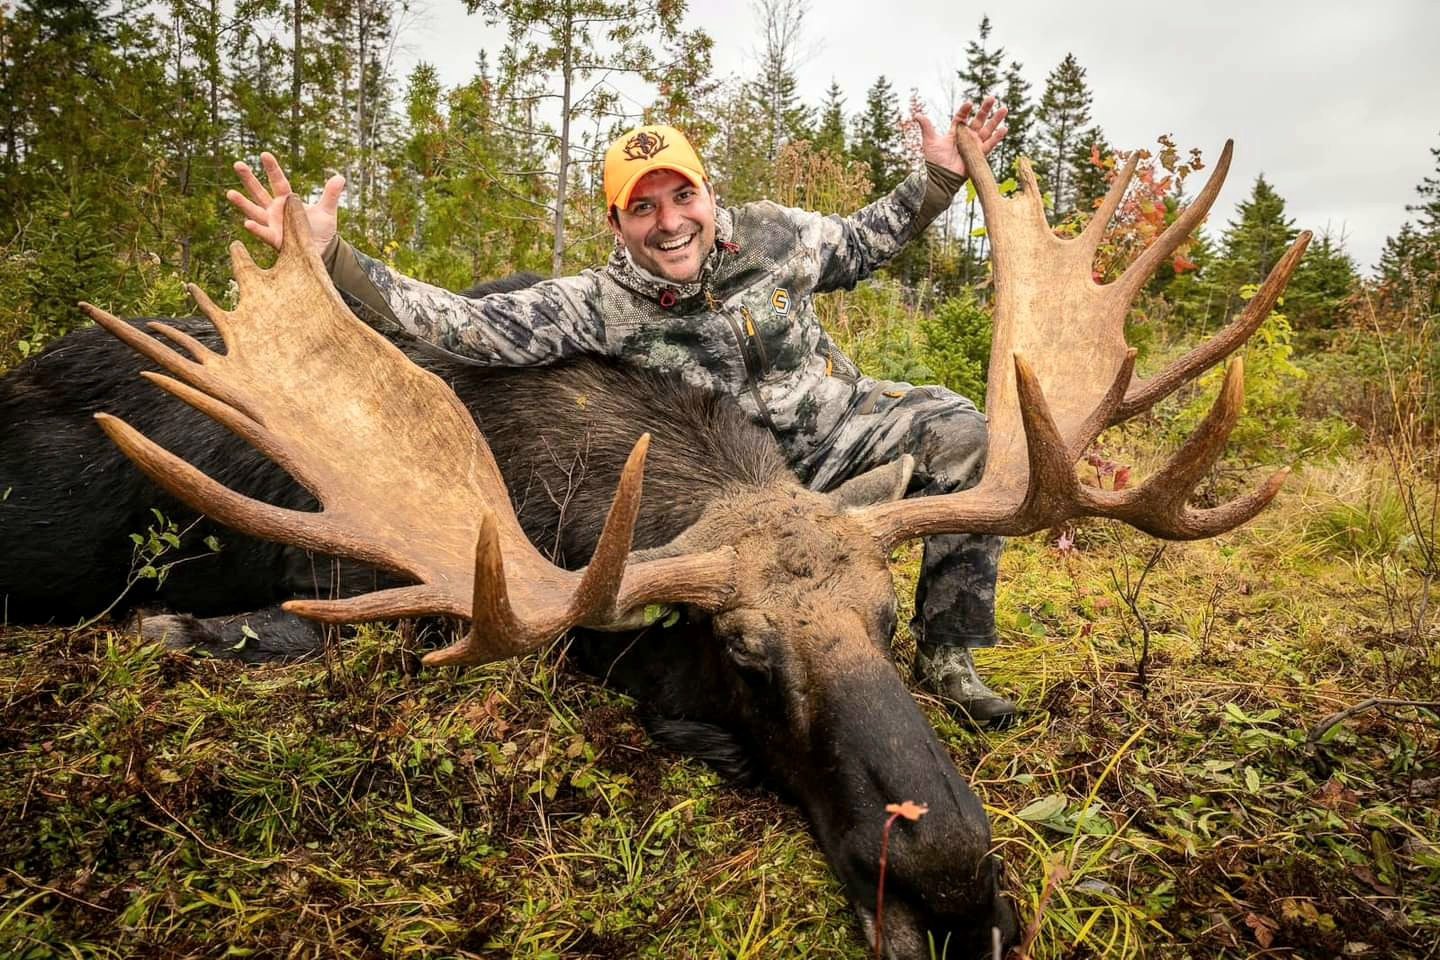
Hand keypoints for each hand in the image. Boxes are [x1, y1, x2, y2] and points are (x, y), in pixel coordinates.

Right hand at [226, 152, 344, 255]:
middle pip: (259, 192)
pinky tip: (247, 223)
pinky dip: (256, 229)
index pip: (278, 181)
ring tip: (230, 193)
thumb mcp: (327, 211)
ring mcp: (272, 224)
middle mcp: (276, 210)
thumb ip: (331, 194)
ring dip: (243, 203)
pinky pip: (263, 233)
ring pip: (254, 211)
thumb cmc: (322, 230)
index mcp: (287, 200)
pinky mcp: (274, 239)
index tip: (264, 155)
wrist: (323, 251)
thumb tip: (340, 177)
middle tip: (237, 164)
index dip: (272, 169)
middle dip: (249, 179)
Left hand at [913, 96, 1007, 178]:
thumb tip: (917, 114)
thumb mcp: (930, 141)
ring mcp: (974, 145)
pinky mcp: (979, 154)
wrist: (941, 177)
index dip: (965, 110)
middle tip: (992, 98)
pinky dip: (997, 138)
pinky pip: (990, 145)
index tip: (969, 103)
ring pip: (987, 130)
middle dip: (985, 109)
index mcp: (955, 132)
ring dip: (996, 120)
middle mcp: (967, 137)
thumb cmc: (934, 161)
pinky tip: (1004, 129)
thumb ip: (926, 127)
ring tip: (1004, 109)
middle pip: (978, 120)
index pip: (962, 117)